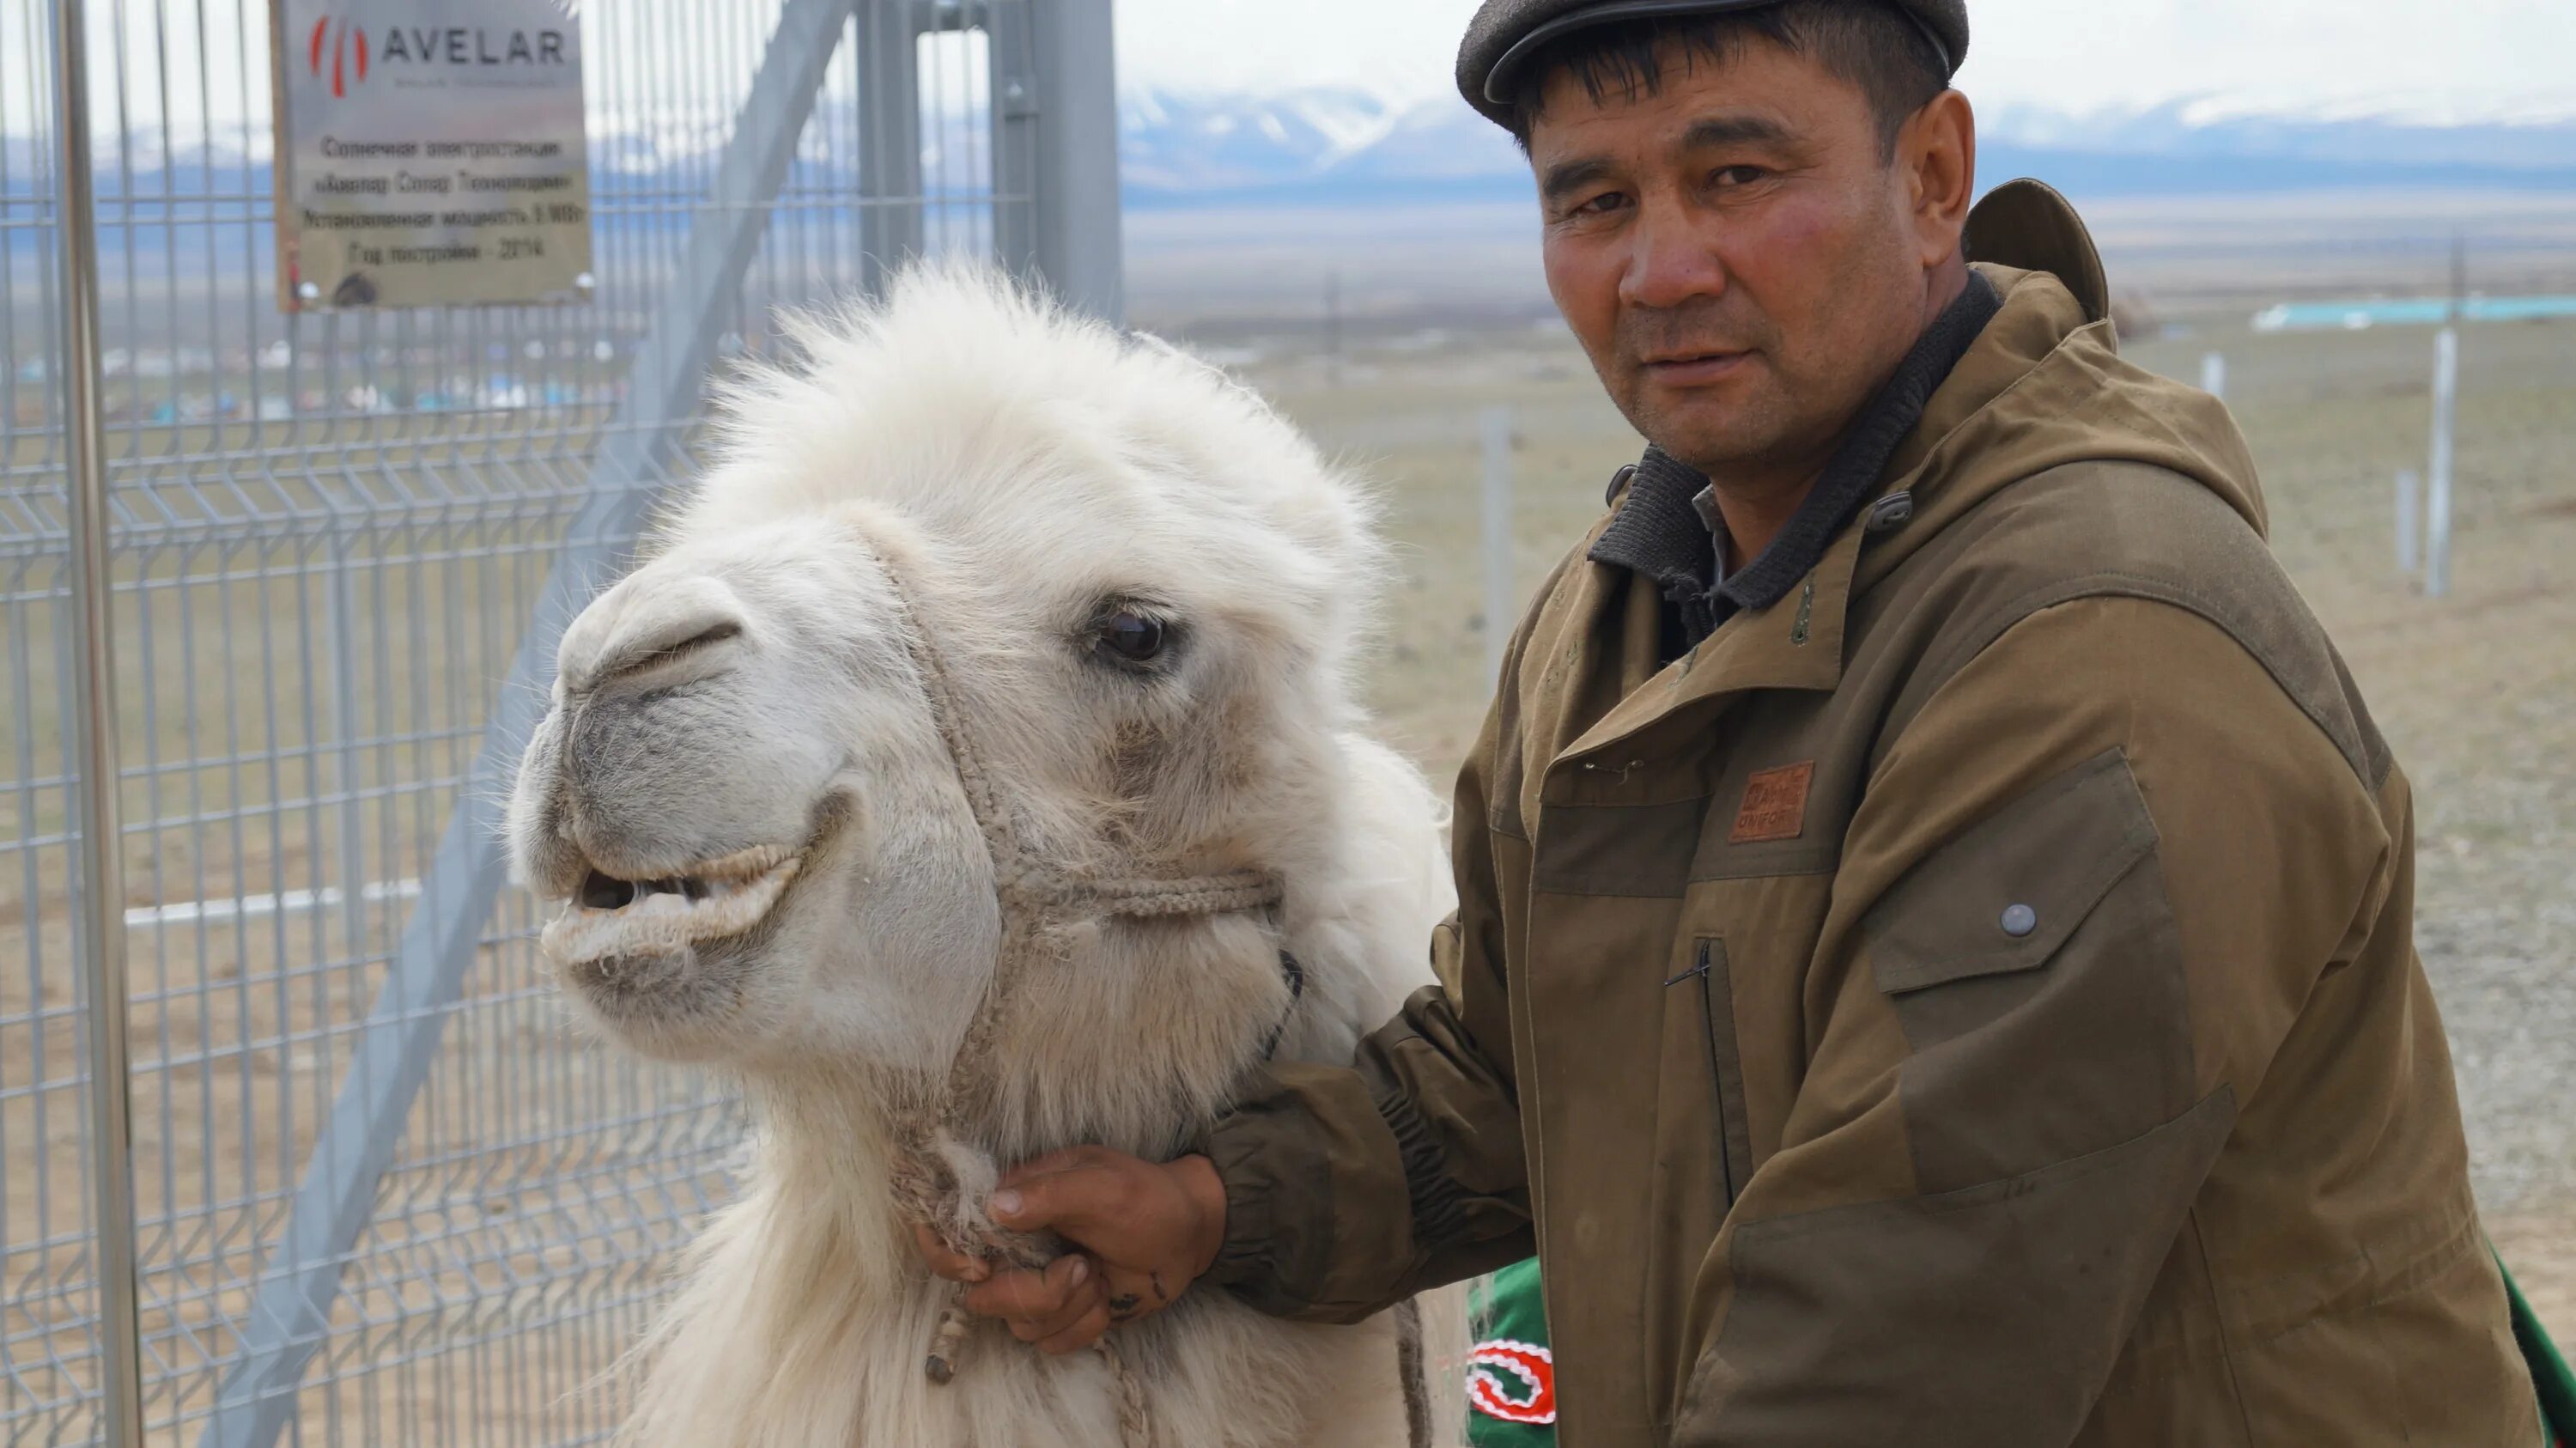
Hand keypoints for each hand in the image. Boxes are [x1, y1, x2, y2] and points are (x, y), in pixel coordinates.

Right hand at [913, 1148, 1227, 1355]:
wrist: (1189, 1235)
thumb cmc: (1148, 1198)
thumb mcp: (1104, 1185)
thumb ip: (1050, 1193)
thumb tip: (995, 1206)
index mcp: (1014, 1201)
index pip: (947, 1230)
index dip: (950, 1258)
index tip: (986, 1267)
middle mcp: (1014, 1245)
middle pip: (982, 1292)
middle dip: (1034, 1293)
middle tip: (1080, 1268)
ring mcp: (1035, 1281)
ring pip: (1017, 1323)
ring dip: (1068, 1308)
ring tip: (1099, 1276)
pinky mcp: (1059, 1312)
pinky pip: (1049, 1341)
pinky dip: (1084, 1327)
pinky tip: (1106, 1299)